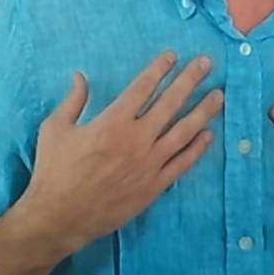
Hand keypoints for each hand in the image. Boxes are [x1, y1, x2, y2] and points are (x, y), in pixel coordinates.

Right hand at [17, 52, 223, 259]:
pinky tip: (209, 135)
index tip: (173, 56)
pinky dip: (197, 149)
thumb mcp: (55, 128)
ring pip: (184, 132)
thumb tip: (81, 76)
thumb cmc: (54, 171)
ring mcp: (149, 164)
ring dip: (203, 111)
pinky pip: (182, 164)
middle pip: (171, 102)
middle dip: (190, 80)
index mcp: (113, 122)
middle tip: (207, 63)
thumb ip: (73, 100)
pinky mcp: (154, 187)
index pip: (144, 87)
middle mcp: (137, 139)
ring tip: (219, 95)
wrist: (59, 219)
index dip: (160, 69)